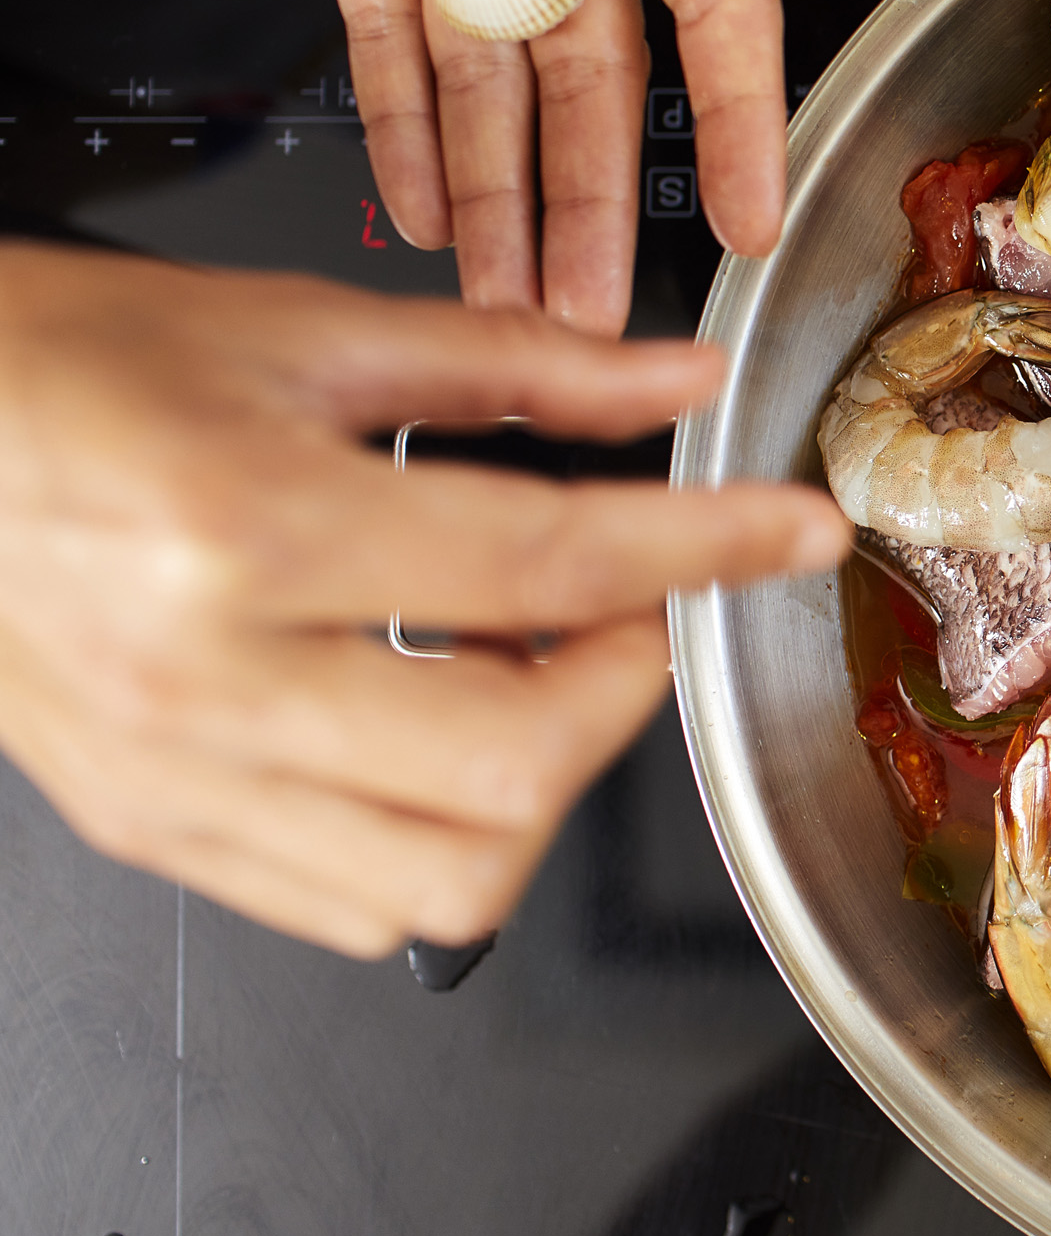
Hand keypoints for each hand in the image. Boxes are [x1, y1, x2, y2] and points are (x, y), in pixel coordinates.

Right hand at [0, 245, 848, 956]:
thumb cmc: (65, 370)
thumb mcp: (301, 328)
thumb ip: (518, 366)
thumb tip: (676, 379)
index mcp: (249, 528)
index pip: (549, 566)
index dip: (705, 547)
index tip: (793, 533)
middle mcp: (211, 679)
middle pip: (514, 766)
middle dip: (622, 689)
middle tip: (622, 609)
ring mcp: (178, 781)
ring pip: (449, 880)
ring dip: (544, 783)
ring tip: (522, 670)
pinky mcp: (157, 831)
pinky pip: (357, 907)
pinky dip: (448, 840)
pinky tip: (436, 732)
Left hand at [192, 0, 783, 334]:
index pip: (712, 1)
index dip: (735, 119)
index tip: (747, 216)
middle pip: (592, 79)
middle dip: (591, 204)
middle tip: (588, 316)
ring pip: (490, 77)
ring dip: (499, 191)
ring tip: (506, 298)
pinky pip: (382, 23)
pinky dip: (397, 116)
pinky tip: (415, 197)